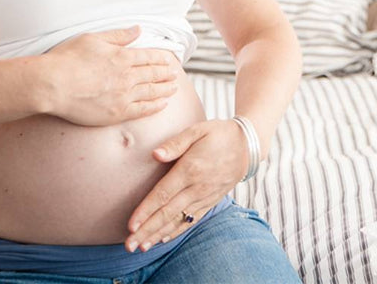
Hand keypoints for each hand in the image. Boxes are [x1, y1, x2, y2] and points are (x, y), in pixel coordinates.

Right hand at [39, 25, 179, 125]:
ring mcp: (123, 96)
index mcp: (122, 56)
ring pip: (152, 92)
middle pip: (154, 74)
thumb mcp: (94, 39)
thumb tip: (138, 30)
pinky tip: (162, 104)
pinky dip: (155, 107)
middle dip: (167, 74)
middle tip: (176, 74)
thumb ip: (118, 36)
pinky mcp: (116, 113)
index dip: (162, 58)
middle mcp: (127, 76)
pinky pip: (142, 110)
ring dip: (165, 89)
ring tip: (174, 88)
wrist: (53, 85)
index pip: (149, 57)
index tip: (170, 60)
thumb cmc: (68, 59)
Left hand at [124, 118, 247, 252]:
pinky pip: (192, 219)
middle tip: (129, 245)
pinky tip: (164, 238)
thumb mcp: (197, 130)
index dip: (146, 211)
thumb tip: (155, 154)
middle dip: (147, 230)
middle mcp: (197, 187)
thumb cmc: (218, 134)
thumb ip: (175, 143)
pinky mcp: (211, 201)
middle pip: (167, 213)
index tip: (131, 224)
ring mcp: (205, 197)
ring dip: (158, 234)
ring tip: (142, 246)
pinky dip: (177, 230)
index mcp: (190, 169)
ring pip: (178, 220)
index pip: (163, 194)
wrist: (247, 146)